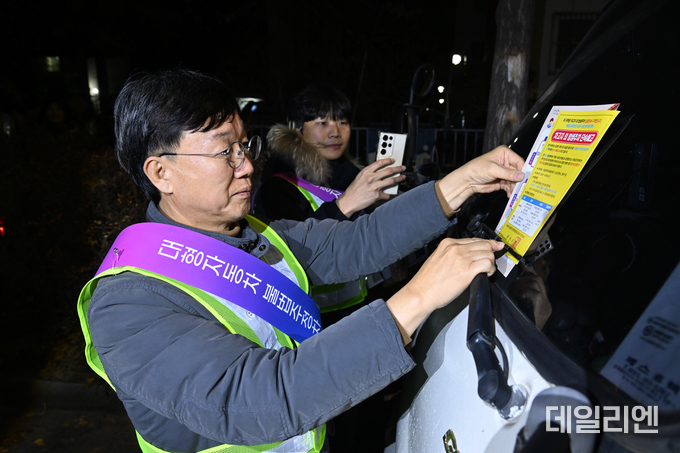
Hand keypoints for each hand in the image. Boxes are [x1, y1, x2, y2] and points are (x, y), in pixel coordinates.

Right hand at [335, 158, 405, 217]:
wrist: (349, 201)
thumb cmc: (353, 190)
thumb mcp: (360, 177)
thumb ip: (369, 173)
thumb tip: (379, 171)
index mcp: (366, 172)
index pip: (380, 163)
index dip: (388, 160)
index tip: (393, 160)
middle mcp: (371, 178)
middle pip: (389, 170)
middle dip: (398, 168)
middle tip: (402, 168)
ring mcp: (375, 186)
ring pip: (391, 180)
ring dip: (399, 178)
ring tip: (402, 177)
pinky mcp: (377, 195)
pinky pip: (387, 194)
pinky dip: (388, 194)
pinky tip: (388, 194)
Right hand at [386, 238, 503, 335]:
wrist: (421, 293)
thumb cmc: (427, 281)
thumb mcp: (438, 258)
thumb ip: (452, 253)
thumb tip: (468, 256)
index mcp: (448, 243)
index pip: (474, 239)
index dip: (486, 244)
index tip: (494, 245)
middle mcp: (456, 248)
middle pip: (484, 245)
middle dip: (490, 253)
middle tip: (490, 262)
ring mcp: (462, 258)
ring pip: (488, 253)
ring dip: (491, 263)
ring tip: (486, 271)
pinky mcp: (467, 270)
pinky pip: (487, 264)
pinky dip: (491, 269)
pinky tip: (486, 274)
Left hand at [438, 145, 524, 211]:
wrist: (467, 181)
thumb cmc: (476, 169)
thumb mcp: (493, 169)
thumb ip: (507, 173)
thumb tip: (520, 175)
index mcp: (504, 153)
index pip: (519, 161)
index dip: (523, 170)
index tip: (525, 178)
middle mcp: (506, 162)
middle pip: (518, 172)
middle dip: (519, 180)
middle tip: (521, 187)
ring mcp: (504, 172)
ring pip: (515, 180)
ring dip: (515, 187)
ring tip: (514, 192)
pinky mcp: (502, 181)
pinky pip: (510, 186)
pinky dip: (511, 190)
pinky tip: (510, 194)